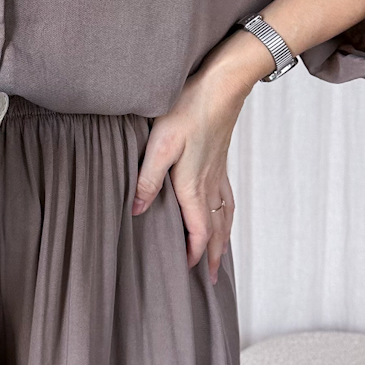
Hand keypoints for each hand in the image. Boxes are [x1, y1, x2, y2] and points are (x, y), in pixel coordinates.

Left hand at [132, 30, 271, 283]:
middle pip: (216, 229)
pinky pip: (228, 198)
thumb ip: (146, 180)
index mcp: (193, 185)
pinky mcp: (221, 161)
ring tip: (220, 255)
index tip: (190, 272)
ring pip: (225, 215)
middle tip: (212, 278)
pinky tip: (225, 215)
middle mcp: (209, 184)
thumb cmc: (188, 110)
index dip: (194, 252)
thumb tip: (136, 211)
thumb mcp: (159, 145)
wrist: (222, 86)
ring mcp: (218, 173)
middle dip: (213, 255)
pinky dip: (228, 216)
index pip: (197, 229)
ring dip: (223, 239)